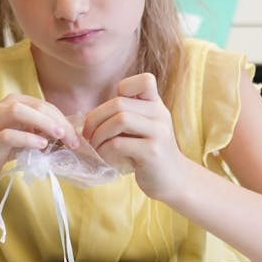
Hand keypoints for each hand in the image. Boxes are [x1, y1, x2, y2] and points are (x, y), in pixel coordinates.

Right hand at [0, 94, 78, 187]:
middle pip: (38, 106)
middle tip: (73, 141)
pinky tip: (41, 146)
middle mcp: (4, 107)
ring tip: (59, 136)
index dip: (63, 120)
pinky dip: (27, 138)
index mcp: (15, 103)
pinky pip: (9, 135)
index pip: (45, 106)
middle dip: (59, 122)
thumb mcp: (23, 136)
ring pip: (21, 112)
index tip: (76, 138)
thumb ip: (40, 132)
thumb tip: (68, 137)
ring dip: (44, 123)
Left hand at [82, 74, 187, 201]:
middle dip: (95, 119)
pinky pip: (119, 144)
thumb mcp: (143, 127)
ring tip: (95, 146)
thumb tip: (89, 117)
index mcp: (156, 105)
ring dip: (99, 135)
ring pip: (120, 120)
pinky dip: (104, 151)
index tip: (111, 111)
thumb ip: (126, 114)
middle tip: (88, 135)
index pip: (144, 81)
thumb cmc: (149, 153)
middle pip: (119, 103)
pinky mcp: (152, 152)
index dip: (124, 88)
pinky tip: (105, 158)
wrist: (173, 179)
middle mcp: (160, 114)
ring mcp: (159, 133)